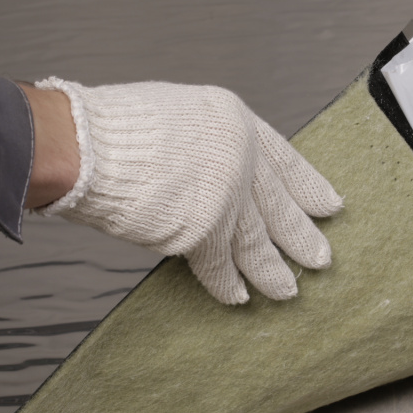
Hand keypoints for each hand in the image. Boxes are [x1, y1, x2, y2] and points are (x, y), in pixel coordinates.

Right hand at [25, 78, 341, 303]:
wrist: (83, 143)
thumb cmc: (112, 127)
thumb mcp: (174, 115)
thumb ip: (203, 144)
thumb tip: (210, 174)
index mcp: (232, 118)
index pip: (283, 157)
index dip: (306, 184)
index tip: (328, 204)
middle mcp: (238, 154)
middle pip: (277, 204)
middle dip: (299, 234)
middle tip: (321, 257)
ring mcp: (225, 192)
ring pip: (257, 241)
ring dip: (273, 271)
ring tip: (289, 289)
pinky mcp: (204, 228)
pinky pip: (220, 265)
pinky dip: (227, 284)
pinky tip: (239, 297)